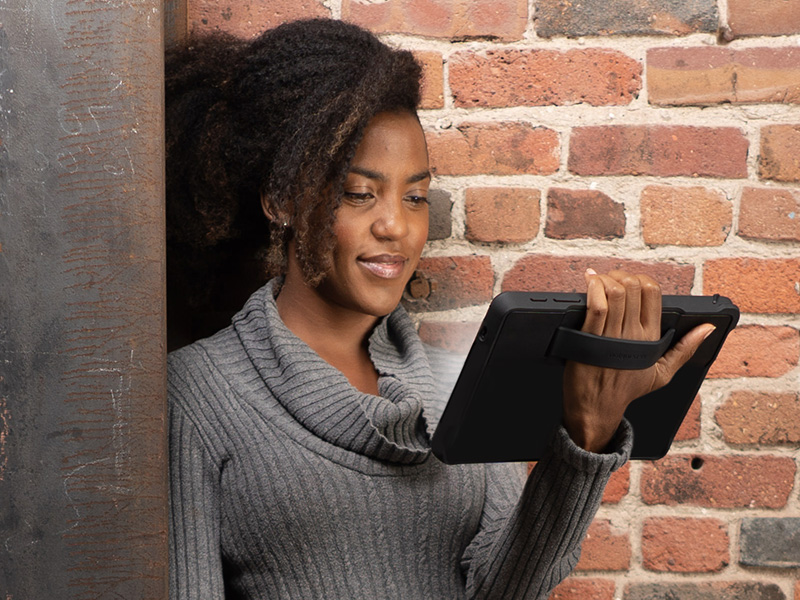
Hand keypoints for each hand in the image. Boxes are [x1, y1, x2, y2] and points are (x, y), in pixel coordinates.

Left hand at [562, 269, 714, 452]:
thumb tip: (707, 329)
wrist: (597, 408)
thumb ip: (685, 349)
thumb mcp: (662, 373)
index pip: (653, 292)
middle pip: (633, 287)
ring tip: (597, 279)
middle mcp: (633, 334)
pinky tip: (589, 283)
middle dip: (620, 275)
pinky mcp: (589, 338)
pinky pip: (595, 305)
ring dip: (604, 279)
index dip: (640, 279)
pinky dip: (592, 288)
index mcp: (651, 337)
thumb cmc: (626, 389)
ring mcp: (611, 336)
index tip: (629, 280)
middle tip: (609, 279)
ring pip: (615, 292)